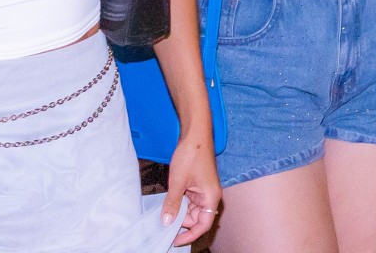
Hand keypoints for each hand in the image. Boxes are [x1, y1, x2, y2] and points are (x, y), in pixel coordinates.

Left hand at [165, 129, 220, 244]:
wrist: (195, 134)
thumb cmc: (192, 154)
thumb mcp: (178, 181)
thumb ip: (173, 203)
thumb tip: (166, 222)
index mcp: (211, 197)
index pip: (204, 225)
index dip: (190, 235)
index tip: (174, 240)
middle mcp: (209, 196)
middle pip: (197, 219)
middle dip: (182, 224)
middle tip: (164, 226)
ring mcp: (203, 191)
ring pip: (192, 211)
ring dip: (179, 214)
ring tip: (164, 215)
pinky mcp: (197, 186)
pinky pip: (189, 202)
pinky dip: (179, 205)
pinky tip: (168, 205)